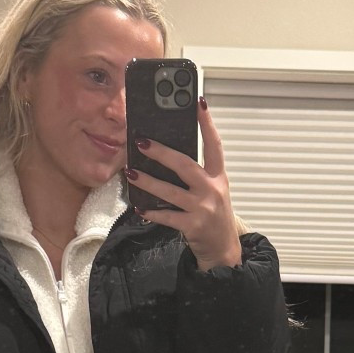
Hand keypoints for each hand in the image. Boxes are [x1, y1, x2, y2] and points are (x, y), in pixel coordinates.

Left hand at [124, 99, 242, 269]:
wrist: (223, 249)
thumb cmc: (212, 215)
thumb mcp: (212, 191)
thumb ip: (196, 174)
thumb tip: (166, 154)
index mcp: (218, 176)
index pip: (214, 144)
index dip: (207, 123)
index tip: (198, 103)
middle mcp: (212, 190)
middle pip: (185, 165)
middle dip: (161, 152)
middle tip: (141, 142)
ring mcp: (203, 209)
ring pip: (170, 191)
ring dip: (148, 181)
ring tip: (130, 172)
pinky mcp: (192, 226)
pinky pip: (167, 216)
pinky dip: (151, 212)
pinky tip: (139, 206)